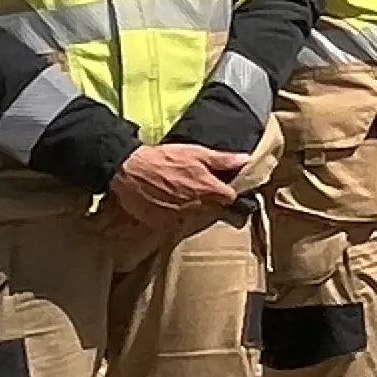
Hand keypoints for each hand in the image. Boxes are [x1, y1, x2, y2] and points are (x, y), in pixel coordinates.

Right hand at [106, 142, 245, 229]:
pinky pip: (174, 222)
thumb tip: (246, 160)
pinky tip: (165, 201)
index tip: (220, 185)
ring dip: (190, 206)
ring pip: (193, 215)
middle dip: (207, 198)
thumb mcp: (196, 152)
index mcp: (207, 189)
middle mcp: (196, 206)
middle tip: (194, 186)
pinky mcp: (162, 223)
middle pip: (211, 207)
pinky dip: (173, 214)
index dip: (226, 190)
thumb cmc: (164, 158)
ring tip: (177, 192)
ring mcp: (178, 217)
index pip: (230, 197)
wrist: (129, 170)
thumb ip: (222, 160)